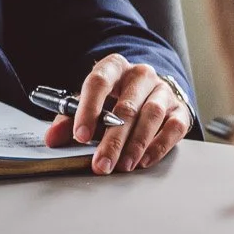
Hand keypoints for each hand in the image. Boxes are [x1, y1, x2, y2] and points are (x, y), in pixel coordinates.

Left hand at [44, 54, 190, 172]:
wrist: (149, 91)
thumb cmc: (114, 98)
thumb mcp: (89, 102)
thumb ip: (69, 118)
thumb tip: (53, 138)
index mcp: (115, 67)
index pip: (99, 82)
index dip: (89, 109)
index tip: (81, 135)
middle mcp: (141, 75)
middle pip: (127, 106)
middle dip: (113, 140)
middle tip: (102, 163)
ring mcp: (163, 91)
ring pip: (152, 115)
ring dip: (136, 144)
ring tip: (123, 165)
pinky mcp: (180, 109)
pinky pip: (174, 127)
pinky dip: (159, 146)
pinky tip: (144, 161)